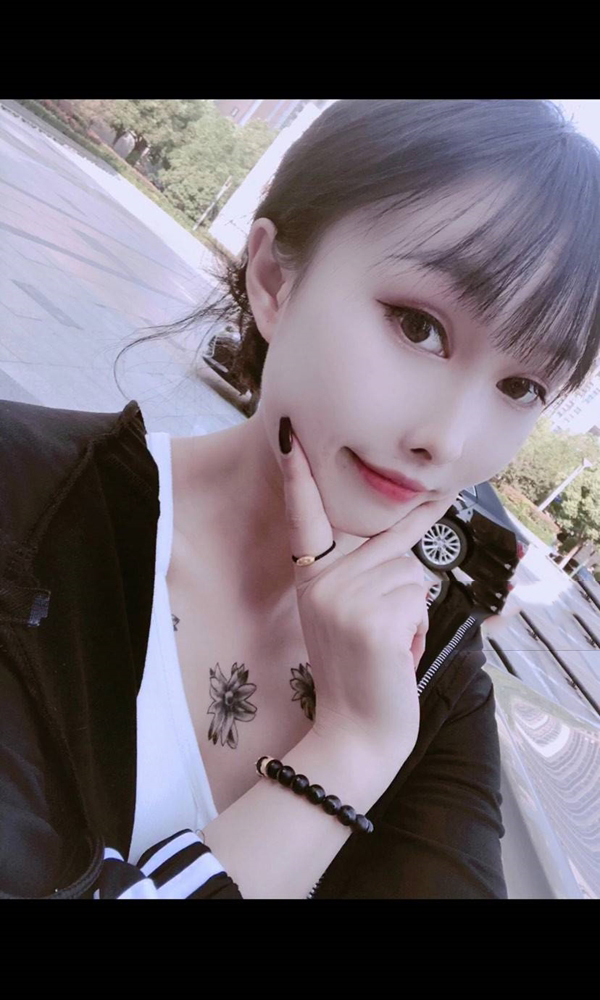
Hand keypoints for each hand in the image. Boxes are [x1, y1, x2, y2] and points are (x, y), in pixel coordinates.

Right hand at [279, 417, 452, 768]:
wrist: (358, 733)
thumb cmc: (361, 671)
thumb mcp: (346, 613)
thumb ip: (363, 571)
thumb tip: (404, 535)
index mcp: (311, 579)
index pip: (305, 518)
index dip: (299, 475)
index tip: (290, 433)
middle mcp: (322, 582)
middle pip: (393, 546)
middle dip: (404, 587)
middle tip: (385, 633)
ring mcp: (345, 599)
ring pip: (412, 571)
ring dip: (413, 610)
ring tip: (389, 644)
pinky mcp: (373, 618)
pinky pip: (419, 596)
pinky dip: (418, 627)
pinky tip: (396, 654)